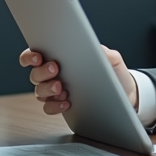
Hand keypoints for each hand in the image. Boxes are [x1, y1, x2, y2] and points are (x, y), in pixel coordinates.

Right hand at [19, 46, 138, 116]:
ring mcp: (55, 91)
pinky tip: (67, 102)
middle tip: (55, 69)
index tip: (38, 57)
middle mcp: (53, 74)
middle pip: (35, 74)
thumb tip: (95, 48)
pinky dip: (54, 106)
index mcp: (60, 57)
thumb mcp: (112, 59)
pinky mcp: (60, 105)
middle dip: (42, 72)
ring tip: (62, 89)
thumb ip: (105, 52)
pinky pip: (48, 107)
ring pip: (39, 91)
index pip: (35, 54)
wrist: (125, 94)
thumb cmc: (113, 73)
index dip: (30, 56)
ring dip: (47, 89)